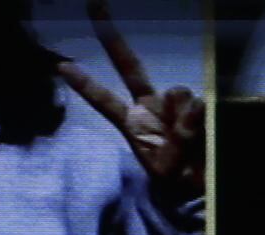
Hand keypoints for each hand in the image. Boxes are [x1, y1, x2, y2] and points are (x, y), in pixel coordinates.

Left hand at [59, 7, 201, 194]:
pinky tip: (202, 132)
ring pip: (178, 92)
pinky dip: (200, 116)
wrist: (202, 185)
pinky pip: (197, 102)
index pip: (104, 101)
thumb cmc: (178, 181)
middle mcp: (149, 106)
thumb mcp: (169, 169)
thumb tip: (194, 106)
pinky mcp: (195, 104)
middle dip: (112, 38)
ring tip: (191, 141)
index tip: (61, 67)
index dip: (86, 85)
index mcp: (133, 124)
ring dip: (185, 115)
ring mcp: (172, 103)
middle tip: (93, 3)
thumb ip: (177, 139)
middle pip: (130, 67)